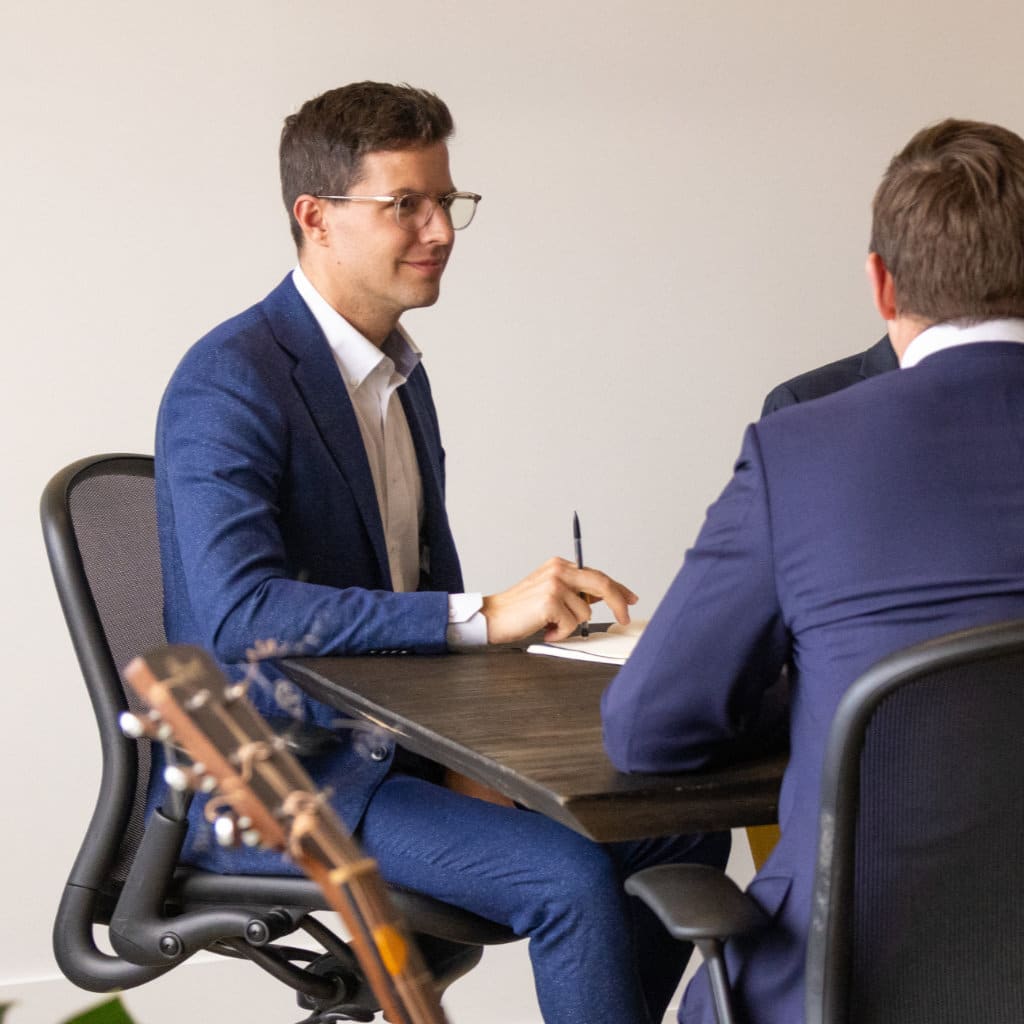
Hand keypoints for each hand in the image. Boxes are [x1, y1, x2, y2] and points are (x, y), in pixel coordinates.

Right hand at [481, 557, 637, 644]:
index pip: (597, 574)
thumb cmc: (520, 609)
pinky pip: (571, 624)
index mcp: (559, 565)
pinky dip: (561, 633)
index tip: (630, 599)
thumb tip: (602, 599)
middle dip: (618, 603)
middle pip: (602, 584)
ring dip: (570, 625)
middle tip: (624, 617)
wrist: (493, 617)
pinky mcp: (549, 602)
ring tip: (551, 625)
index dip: (618, 588)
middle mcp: (558, 570)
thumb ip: (575, 592)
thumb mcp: (551, 593)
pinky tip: (546, 630)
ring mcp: (554, 585)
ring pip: (585, 612)